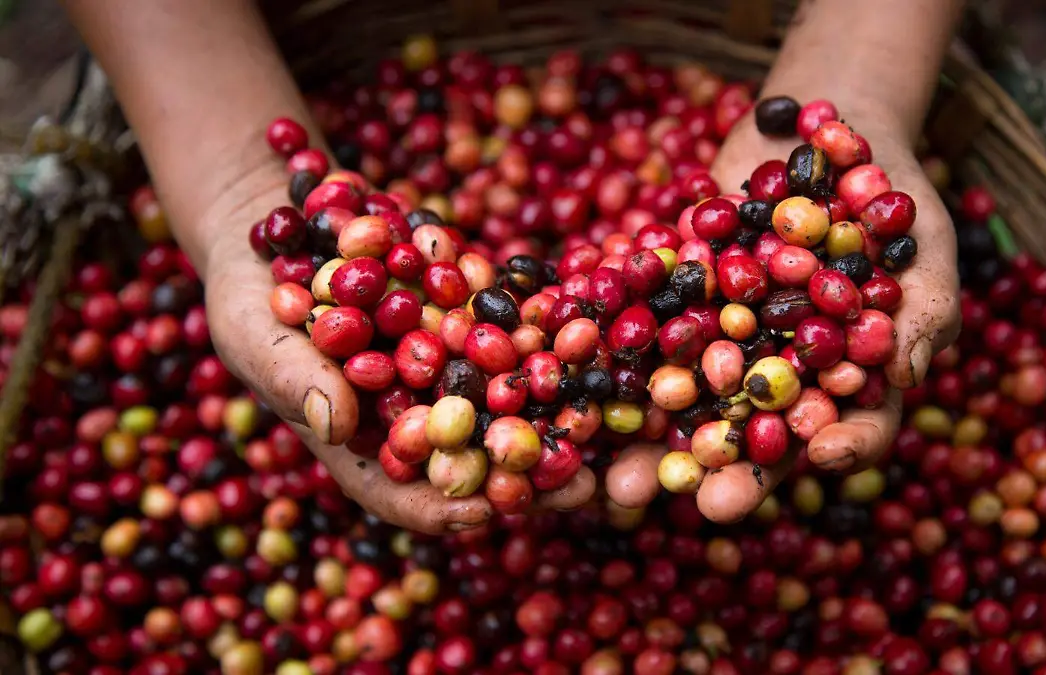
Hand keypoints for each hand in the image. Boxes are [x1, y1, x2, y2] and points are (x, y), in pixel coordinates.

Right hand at [201, 165, 595, 534]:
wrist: (276, 224)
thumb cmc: (248, 292)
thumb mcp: (255, 332)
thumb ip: (293, 375)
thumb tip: (335, 421)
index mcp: (355, 441)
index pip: (401, 493)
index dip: (445, 507)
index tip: (491, 511)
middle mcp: (406, 413)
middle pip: (469, 458)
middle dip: (524, 475)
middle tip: (582, 485)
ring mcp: (438, 369)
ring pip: (503, 405)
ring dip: (554, 418)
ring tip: (607, 426)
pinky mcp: (461, 321)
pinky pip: (511, 340)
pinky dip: (549, 346)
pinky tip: (593, 348)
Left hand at [604, 111, 958, 522]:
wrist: (817, 120)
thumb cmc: (888, 188)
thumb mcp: (923, 240)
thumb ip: (924, 306)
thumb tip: (904, 372)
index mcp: (849, 375)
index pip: (856, 425)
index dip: (846, 444)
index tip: (824, 454)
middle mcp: (782, 372)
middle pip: (760, 436)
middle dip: (732, 474)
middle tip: (706, 505)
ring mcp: (725, 342)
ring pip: (690, 405)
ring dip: (656, 446)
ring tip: (621, 483)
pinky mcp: (678, 305)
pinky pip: (644, 340)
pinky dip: (614, 368)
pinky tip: (583, 391)